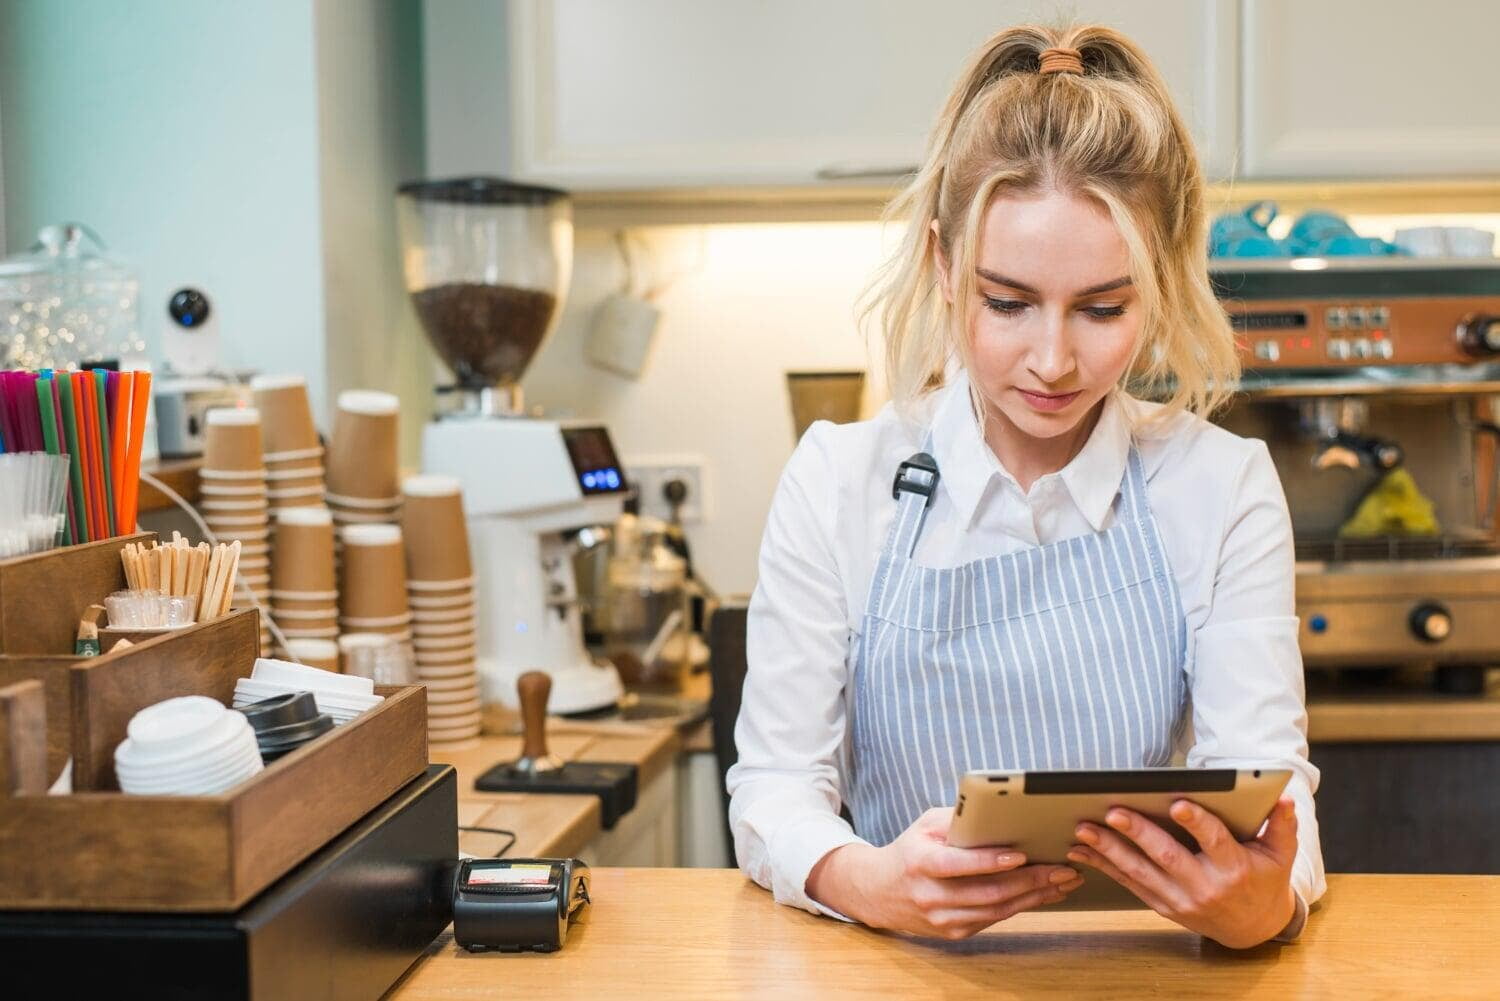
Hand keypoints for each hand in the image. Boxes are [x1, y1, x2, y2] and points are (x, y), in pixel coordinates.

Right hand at [806, 807, 1082, 939]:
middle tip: (1062, 868)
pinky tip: (1044, 893)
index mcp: (921, 863)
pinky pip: (995, 920)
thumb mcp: (925, 825)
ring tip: (1063, 881)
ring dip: (1035, 896)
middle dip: (1030, 880)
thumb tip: (1000, 814)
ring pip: (997, 910)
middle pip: (988, 892)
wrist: (879, 892)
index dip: (990, 861)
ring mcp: (942, 919)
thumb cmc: (910, 851)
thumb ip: (958, 820)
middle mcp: (931, 896)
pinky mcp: (954, 932)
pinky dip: (1023, 906)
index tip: (1020, 854)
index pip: (958, 865)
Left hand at [1067, 797, 1298, 948]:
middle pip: (1168, 857)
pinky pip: (1129, 884)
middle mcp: (1205, 886)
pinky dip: (1104, 867)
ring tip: (1084, 828)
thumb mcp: (1280, 854)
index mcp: (1234, 868)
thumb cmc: (1264, 880)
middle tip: (1113, 811)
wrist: (1254, 928)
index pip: (1214, 842)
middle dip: (1138, 833)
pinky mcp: (1163, 906)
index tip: (1177, 803)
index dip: (1197, 823)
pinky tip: (1082, 850)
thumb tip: (1284, 798)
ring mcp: (1181, 900)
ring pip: (1140, 872)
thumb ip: (1281, 825)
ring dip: (1109, 850)